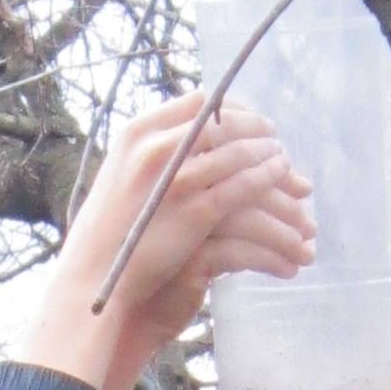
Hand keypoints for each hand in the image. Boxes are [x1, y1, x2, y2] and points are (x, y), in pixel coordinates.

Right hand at [19, 93, 314, 389]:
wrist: (93, 285)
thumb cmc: (114, 239)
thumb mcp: (127, 184)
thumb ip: (162, 160)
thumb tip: (208, 144)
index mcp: (137, 133)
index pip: (201, 104)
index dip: (237, 114)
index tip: (258, 128)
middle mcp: (155, 147)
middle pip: (228, 126)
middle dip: (264, 138)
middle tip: (284, 154)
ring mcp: (175, 179)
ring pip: (242, 157)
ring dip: (276, 169)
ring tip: (297, 186)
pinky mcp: (193, 213)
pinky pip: (244, 192)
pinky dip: (272, 196)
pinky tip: (292, 208)